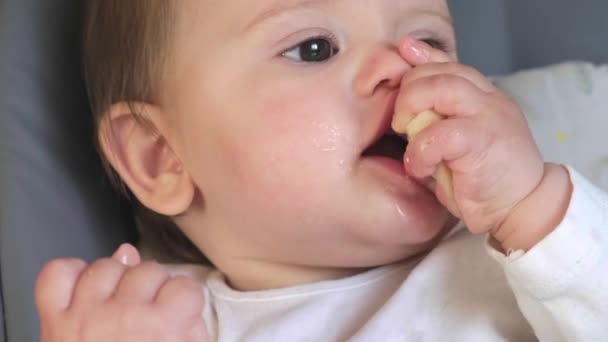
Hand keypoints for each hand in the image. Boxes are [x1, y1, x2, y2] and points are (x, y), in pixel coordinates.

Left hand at [35, 244, 206, 341]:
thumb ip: (192, 328)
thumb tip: (180, 294)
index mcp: (160, 328)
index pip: (185, 286)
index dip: (185, 300)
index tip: (179, 312)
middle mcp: (122, 315)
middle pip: (148, 270)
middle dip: (154, 288)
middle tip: (150, 312)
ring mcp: (85, 315)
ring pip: (108, 266)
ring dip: (117, 280)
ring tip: (119, 303)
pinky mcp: (54, 320)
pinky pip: (58, 273)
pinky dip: (71, 273)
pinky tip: (86, 291)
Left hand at [393, 37, 570, 250]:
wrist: (522, 209)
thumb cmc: (484, 181)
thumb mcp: (455, 146)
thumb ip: (436, 124)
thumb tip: (403, 115)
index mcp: (483, 97)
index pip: (450, 65)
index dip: (423, 58)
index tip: (402, 54)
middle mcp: (489, 100)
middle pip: (441, 71)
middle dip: (409, 90)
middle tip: (399, 121)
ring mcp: (491, 116)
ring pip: (442, 88)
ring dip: (412, 107)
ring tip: (405, 135)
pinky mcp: (486, 139)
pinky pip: (442, 132)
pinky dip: (421, 149)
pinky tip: (420, 167)